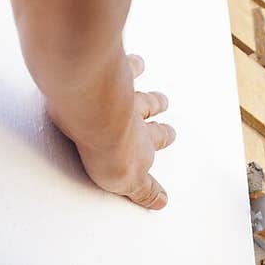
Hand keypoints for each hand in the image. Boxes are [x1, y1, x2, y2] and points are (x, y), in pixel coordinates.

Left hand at [52, 56, 175, 211]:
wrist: (95, 117)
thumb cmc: (105, 149)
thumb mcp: (124, 182)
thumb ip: (142, 190)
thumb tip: (162, 201)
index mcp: (141, 147)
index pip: (153, 150)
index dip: (161, 145)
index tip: (169, 142)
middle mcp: (137, 121)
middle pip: (154, 124)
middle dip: (162, 126)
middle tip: (169, 125)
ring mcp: (127, 99)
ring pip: (146, 99)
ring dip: (155, 100)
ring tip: (161, 100)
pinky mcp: (114, 80)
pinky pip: (129, 69)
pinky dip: (136, 66)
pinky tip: (139, 62)